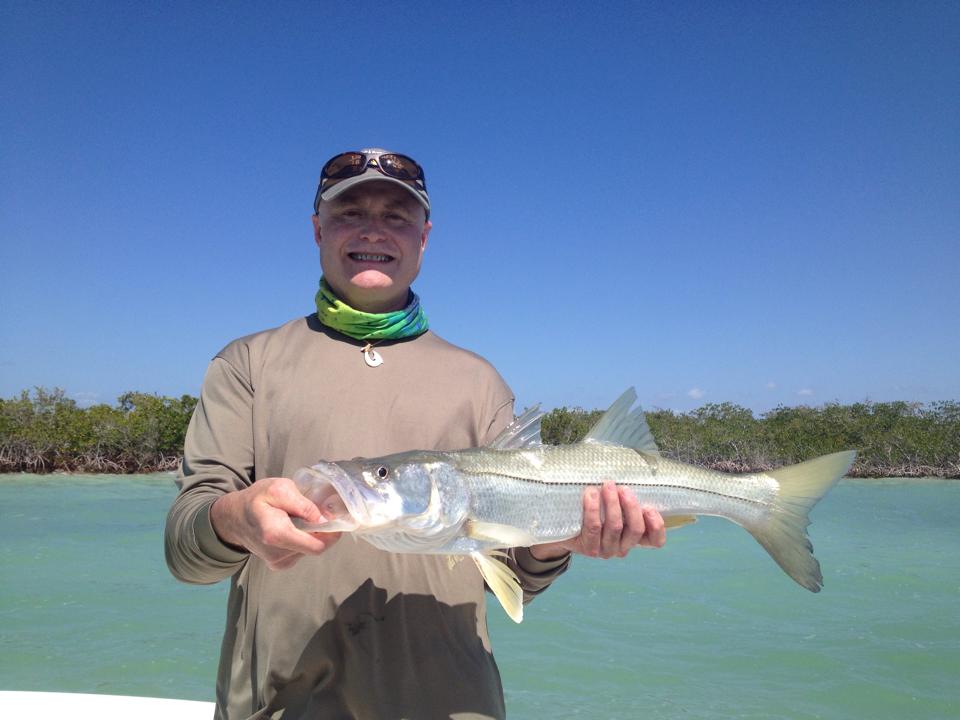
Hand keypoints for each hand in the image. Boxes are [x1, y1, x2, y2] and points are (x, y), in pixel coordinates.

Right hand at [210, 477, 340, 570]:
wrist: (234, 517)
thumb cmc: (257, 499)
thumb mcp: (279, 489)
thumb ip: (303, 504)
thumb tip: (323, 518)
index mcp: (277, 534)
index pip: (317, 545)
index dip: (331, 534)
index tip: (334, 519)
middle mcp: (277, 554)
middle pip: (315, 547)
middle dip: (321, 531)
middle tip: (315, 514)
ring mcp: (278, 562)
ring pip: (309, 550)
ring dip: (310, 535)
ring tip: (297, 520)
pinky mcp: (279, 564)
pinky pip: (300, 553)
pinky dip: (302, 540)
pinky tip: (292, 529)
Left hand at [530, 481, 664, 560]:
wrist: (562, 529)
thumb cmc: (593, 510)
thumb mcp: (612, 505)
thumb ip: (624, 497)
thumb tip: (631, 472)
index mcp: (633, 538)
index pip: (655, 541)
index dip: (657, 526)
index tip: (649, 507)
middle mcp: (623, 547)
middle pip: (636, 530)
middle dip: (631, 506)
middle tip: (623, 488)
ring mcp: (606, 550)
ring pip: (615, 527)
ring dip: (612, 503)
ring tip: (607, 485)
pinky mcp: (589, 548)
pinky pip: (594, 527)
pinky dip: (593, 508)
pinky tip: (591, 493)